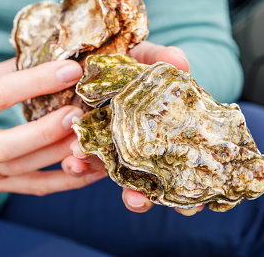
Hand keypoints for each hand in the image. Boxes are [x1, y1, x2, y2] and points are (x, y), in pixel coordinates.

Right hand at [0, 59, 106, 194]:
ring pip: (23, 169)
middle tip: (79, 113)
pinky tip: (92, 171)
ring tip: (92, 138)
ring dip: (62, 155)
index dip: (36, 81)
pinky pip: (34, 187)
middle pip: (8, 145)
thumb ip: (12, 70)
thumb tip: (56, 54)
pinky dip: (66, 181)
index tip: (71, 69)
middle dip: (47, 131)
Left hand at [64, 41, 203, 214]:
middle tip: (136, 200)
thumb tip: (181, 62)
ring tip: (91, 171)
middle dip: (141, 197)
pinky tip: (72, 160)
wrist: (98, 55)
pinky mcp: (89, 142)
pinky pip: (84, 160)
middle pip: (147, 183)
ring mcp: (114, 148)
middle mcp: (142, 148)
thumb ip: (163, 59)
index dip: (188, 192)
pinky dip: (78, 163)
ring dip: (98, 178)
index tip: (190, 207)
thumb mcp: (149, 57)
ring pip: (112, 174)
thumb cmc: (133, 61)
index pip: (183, 170)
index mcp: (166, 134)